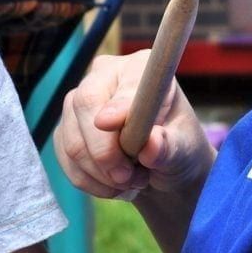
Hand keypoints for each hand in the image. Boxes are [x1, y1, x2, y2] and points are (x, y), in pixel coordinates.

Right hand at [54, 52, 214, 199]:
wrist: (161, 166)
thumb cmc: (177, 147)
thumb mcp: (185, 150)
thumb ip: (170, 147)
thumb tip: (152, 144)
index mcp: (138, 68)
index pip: (121, 83)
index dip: (115, 104)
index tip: (109, 124)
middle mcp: (103, 77)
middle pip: (84, 105)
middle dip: (104, 152)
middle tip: (128, 178)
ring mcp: (78, 102)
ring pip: (73, 141)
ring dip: (102, 174)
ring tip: (132, 180)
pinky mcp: (65, 129)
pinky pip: (67, 161)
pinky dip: (91, 182)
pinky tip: (113, 184)